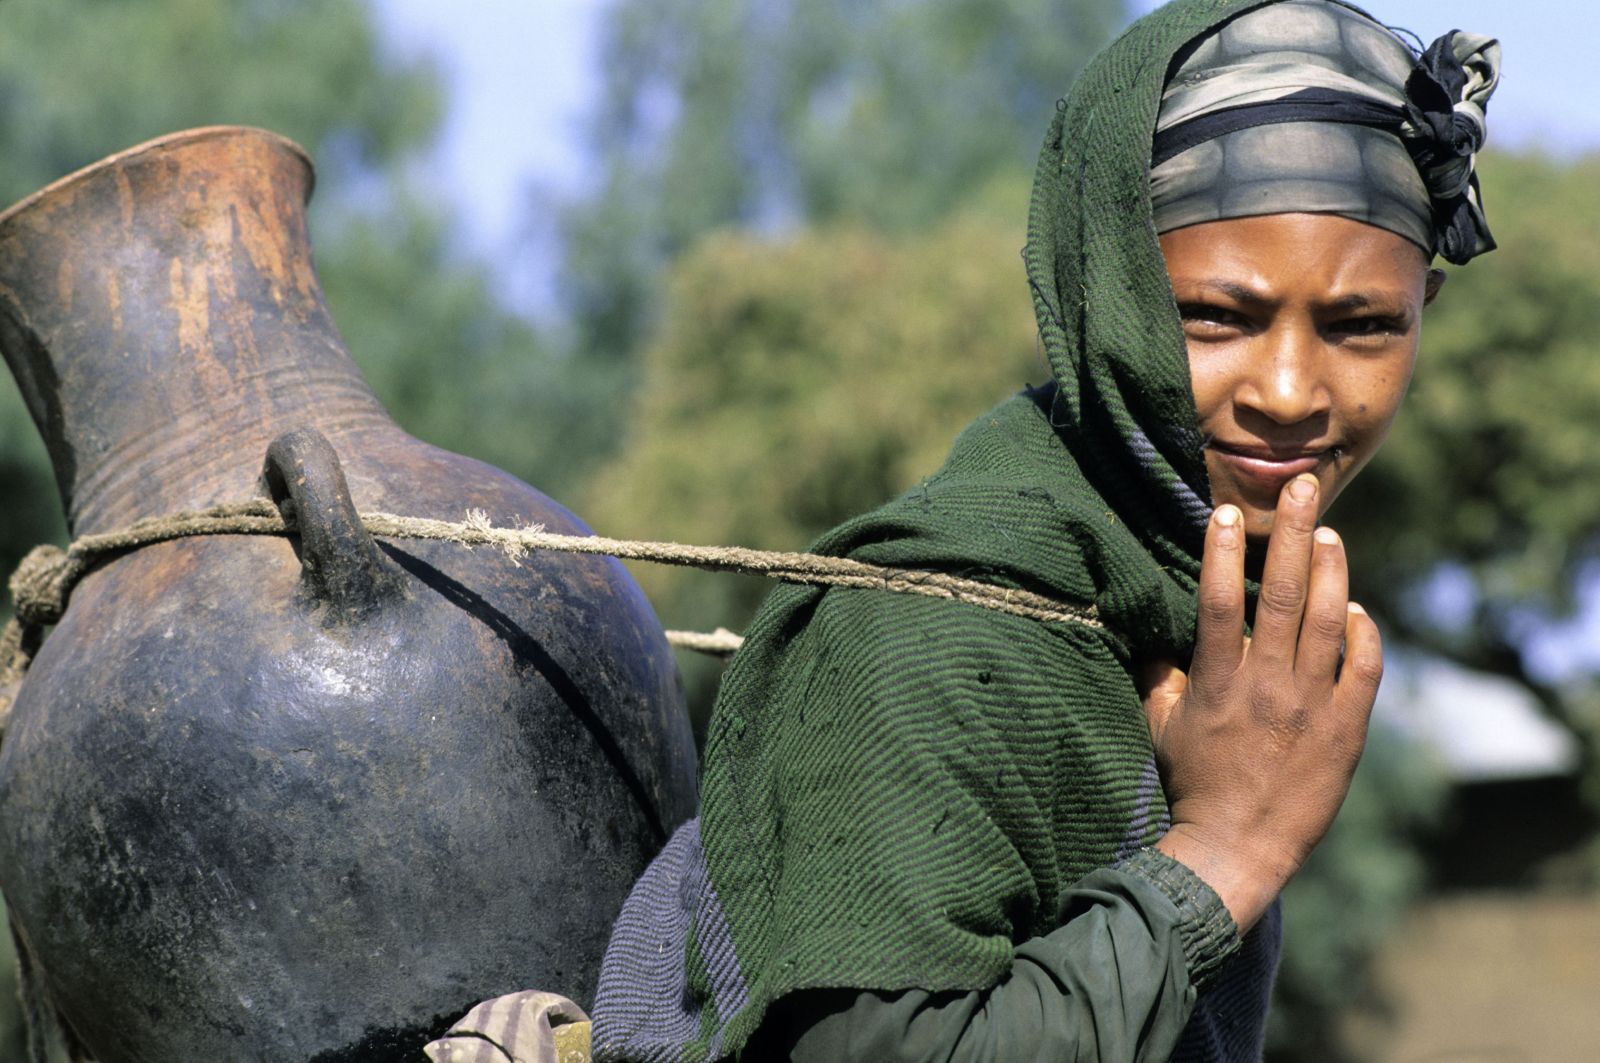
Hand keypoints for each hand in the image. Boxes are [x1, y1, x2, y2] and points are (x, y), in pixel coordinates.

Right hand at [1140, 474, 1382, 930]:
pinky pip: (1365, 668)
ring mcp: (1312, 705)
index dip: (1221, 552)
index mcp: (1217, 682)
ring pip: (1328, 620)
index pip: (1218, 601)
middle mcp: (1268, 685)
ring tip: (1330, 533)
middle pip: (1282, 594)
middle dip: (1294, 533)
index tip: (1225, 511)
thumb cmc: (1191, 784)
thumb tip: (1155, 633)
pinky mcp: (1348, 729)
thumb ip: (1160, 674)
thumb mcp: (1160, 726)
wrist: (1238, 846)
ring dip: (1331, 570)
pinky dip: (1364, 633)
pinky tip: (1355, 608)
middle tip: (1305, 487)